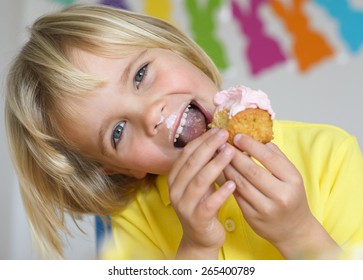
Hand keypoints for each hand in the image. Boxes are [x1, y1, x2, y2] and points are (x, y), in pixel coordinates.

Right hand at [168, 128, 235, 258]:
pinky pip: (209, 204)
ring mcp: (184, 205)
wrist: (200, 237)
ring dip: (216, 165)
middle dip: (209, 147)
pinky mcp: (196, 219)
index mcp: (175, 177)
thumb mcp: (200, 182)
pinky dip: (221, 193)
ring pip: (199, 181)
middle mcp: (175, 190)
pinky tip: (233, 184)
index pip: (187, 153)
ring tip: (231, 153)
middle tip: (225, 135)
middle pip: (192, 163)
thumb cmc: (202, 204)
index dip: (202, 140)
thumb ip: (204, 164)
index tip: (218, 129)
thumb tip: (220, 140)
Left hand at [224, 134, 339, 258]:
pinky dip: (227, 182)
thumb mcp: (291, 175)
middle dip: (234, 155)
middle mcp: (281, 195)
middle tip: (222, 144)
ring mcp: (266, 208)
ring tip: (218, 156)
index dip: (251, 145)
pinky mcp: (253, 218)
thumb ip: (276, 156)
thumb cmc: (290, 195)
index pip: (269, 158)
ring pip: (240, 183)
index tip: (237, 136)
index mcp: (293, 180)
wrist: (293, 229)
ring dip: (227, 167)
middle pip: (251, 170)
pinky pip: (236, 196)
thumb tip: (255, 138)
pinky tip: (221, 172)